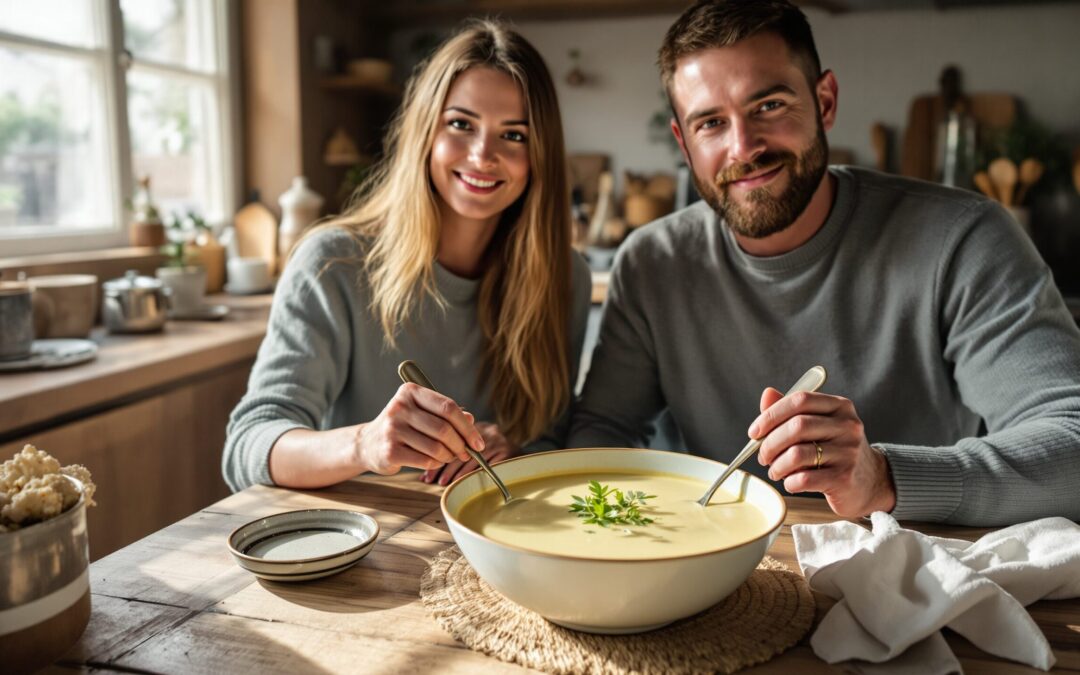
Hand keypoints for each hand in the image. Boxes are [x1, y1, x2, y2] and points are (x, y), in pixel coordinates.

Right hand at [355, 383, 482, 474]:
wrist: (367, 444)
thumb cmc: (402, 426)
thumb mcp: (422, 413)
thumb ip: (446, 414)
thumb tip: (470, 420)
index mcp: (410, 391)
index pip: (448, 407)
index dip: (467, 427)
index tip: (478, 442)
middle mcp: (400, 407)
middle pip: (444, 429)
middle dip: (461, 445)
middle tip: (466, 453)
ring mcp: (393, 429)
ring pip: (436, 447)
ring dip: (449, 456)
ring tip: (449, 456)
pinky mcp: (390, 451)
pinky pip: (425, 461)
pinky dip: (436, 463)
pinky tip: (435, 461)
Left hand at [421, 422, 519, 485]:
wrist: (529, 460)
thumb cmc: (494, 456)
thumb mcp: (476, 446)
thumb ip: (455, 448)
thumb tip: (428, 463)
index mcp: (476, 425)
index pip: (452, 436)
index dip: (437, 453)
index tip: (426, 469)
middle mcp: (487, 430)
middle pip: (460, 446)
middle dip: (443, 464)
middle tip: (430, 479)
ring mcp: (498, 440)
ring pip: (471, 456)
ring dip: (454, 471)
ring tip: (442, 482)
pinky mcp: (507, 451)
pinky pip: (485, 464)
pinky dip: (470, 474)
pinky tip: (460, 482)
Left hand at [751, 387, 895, 517]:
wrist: (870, 482)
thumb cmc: (836, 450)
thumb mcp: (819, 425)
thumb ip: (791, 411)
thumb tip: (767, 394)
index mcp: (840, 406)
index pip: (800, 400)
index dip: (771, 415)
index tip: (754, 432)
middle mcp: (848, 426)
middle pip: (796, 427)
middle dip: (770, 444)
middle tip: (763, 456)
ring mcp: (848, 452)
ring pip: (797, 454)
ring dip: (777, 466)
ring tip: (776, 471)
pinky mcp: (844, 478)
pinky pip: (804, 478)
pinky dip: (789, 482)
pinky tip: (791, 482)